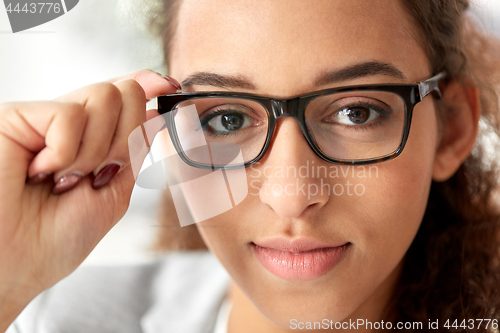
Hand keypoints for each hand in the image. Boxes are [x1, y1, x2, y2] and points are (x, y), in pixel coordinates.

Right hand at [0, 69, 179, 327]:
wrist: (14, 266)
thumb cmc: (55, 240)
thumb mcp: (113, 192)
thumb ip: (132, 150)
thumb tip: (154, 113)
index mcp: (87, 141)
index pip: (119, 99)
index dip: (145, 87)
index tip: (168, 85)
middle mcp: (64, 124)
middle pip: (122, 92)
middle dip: (126, 136)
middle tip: (100, 173)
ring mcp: (41, 118)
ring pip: (105, 96)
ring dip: (98, 150)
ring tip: (65, 179)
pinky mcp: (16, 117)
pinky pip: (70, 115)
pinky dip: (67, 153)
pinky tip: (42, 172)